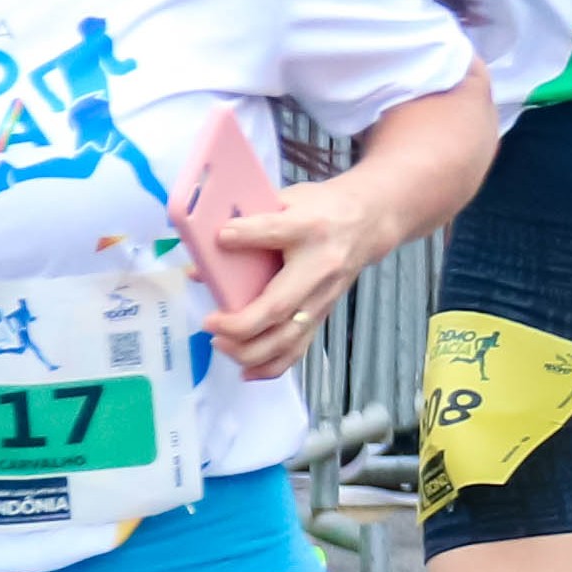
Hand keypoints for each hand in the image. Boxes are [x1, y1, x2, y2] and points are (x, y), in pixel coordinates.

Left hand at [202, 175, 402, 378]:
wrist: (366, 224)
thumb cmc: (320, 210)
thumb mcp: (288, 201)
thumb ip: (250, 223)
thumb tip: (205, 258)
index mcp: (310, 228)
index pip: (276, 231)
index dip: (246, 235)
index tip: (221, 237)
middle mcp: (319, 267)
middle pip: (279, 306)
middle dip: (241, 323)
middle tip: (210, 323)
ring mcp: (323, 297)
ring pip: (287, 337)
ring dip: (250, 350)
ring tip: (220, 344)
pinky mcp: (322, 315)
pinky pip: (297, 349)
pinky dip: (270, 366)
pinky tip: (245, 370)